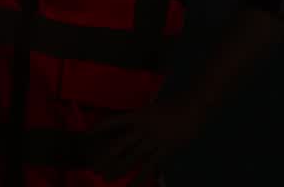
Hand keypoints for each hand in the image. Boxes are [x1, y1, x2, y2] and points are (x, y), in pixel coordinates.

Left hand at [87, 99, 201, 185]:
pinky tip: (131, 186)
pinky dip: (140, 177)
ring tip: (106, 178)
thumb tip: (136, 126)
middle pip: (121, 144)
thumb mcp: (156, 108)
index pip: (115, 121)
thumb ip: (145, 118)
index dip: (101, 128)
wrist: (196, 104)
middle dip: (107, 156)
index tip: (87, 134)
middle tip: (94, 166)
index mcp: (140, 114)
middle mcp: (144, 127)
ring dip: (119, 168)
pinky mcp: (166, 149)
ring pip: (133, 157)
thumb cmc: (178, 103)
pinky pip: (150, 165)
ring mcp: (155, 139)